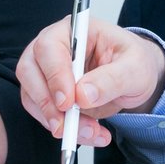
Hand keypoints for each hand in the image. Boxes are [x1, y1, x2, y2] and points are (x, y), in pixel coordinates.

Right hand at [16, 15, 164, 148]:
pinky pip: (44, 114)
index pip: (49, 47)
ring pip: (33, 97)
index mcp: (74, 30)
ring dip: (57, 121)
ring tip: (90, 132)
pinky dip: (64, 129)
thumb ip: (112, 78)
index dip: (55, 76)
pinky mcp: (48, 94)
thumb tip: (84, 95)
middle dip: (48, 104)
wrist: (135, 79)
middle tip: (68, 126)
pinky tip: (88, 133)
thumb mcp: (135, 68)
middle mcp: (53, 48)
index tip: (68, 102)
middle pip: (29, 71)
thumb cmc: (134, 62)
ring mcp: (46, 71)